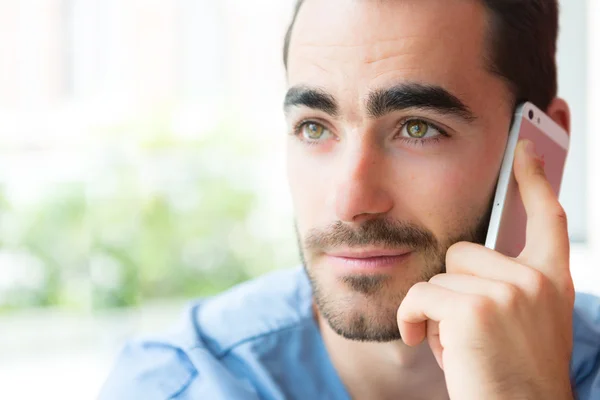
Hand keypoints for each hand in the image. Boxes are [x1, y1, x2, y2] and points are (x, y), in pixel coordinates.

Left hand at [397, 140, 574, 399]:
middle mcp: (537, 281)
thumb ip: (505, 286)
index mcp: (552, 282)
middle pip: (463, 251)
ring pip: (440, 276)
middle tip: (469, 332)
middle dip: (453, 289)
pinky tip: (424, 342)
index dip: (535, 179)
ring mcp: (509, 292)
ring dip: (437, 312)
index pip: (548, 217)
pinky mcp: (475, 307)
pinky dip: (412, 319)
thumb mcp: (520, 324)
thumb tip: (464, 258)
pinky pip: (421, 295)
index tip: (526, 147)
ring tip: (460, 346)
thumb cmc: (509, 377)